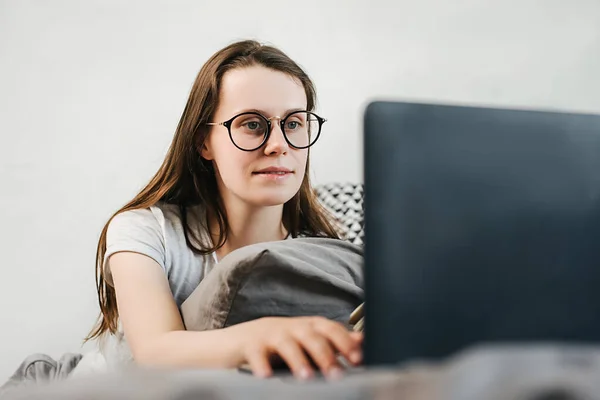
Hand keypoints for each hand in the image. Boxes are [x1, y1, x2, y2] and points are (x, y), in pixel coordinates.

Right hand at [227, 316, 362, 379]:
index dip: (346, 342)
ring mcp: (270, 335)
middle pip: (312, 336)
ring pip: (287, 344)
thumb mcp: (306, 339)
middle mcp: (291, 328)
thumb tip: (362, 340)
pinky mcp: (250, 346)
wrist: (237, 340)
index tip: (358, 359)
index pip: (331, 329)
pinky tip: (266, 378)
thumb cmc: (279, 342)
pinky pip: (256, 354)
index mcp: (308, 326)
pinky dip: (261, 365)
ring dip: (298, 360)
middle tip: (336, 375)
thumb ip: (332, 340)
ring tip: (306, 378)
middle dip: (326, 355)